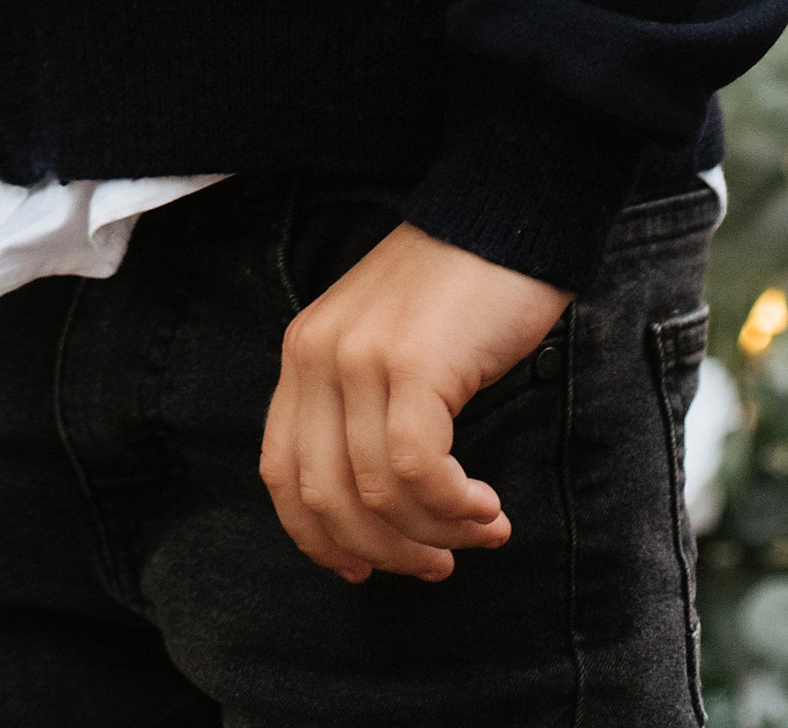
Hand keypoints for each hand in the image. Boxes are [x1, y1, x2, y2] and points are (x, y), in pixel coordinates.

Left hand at [262, 222, 567, 582]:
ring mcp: (360, 356)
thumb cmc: (457, 291)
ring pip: (376, 494)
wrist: (505, 215)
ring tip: (482, 530)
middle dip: (385, 552)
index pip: (281, 474)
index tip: (366, 571)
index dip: (318, 538)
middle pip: (324, 497)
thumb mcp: (386, 347)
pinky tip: (487, 508)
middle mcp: (317, 354)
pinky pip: (418, 470)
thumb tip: (373, 517)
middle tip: (440, 562)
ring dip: (435, 534)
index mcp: (302, 353)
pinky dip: (453, 507)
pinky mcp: (411, 362)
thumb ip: (361, 410)